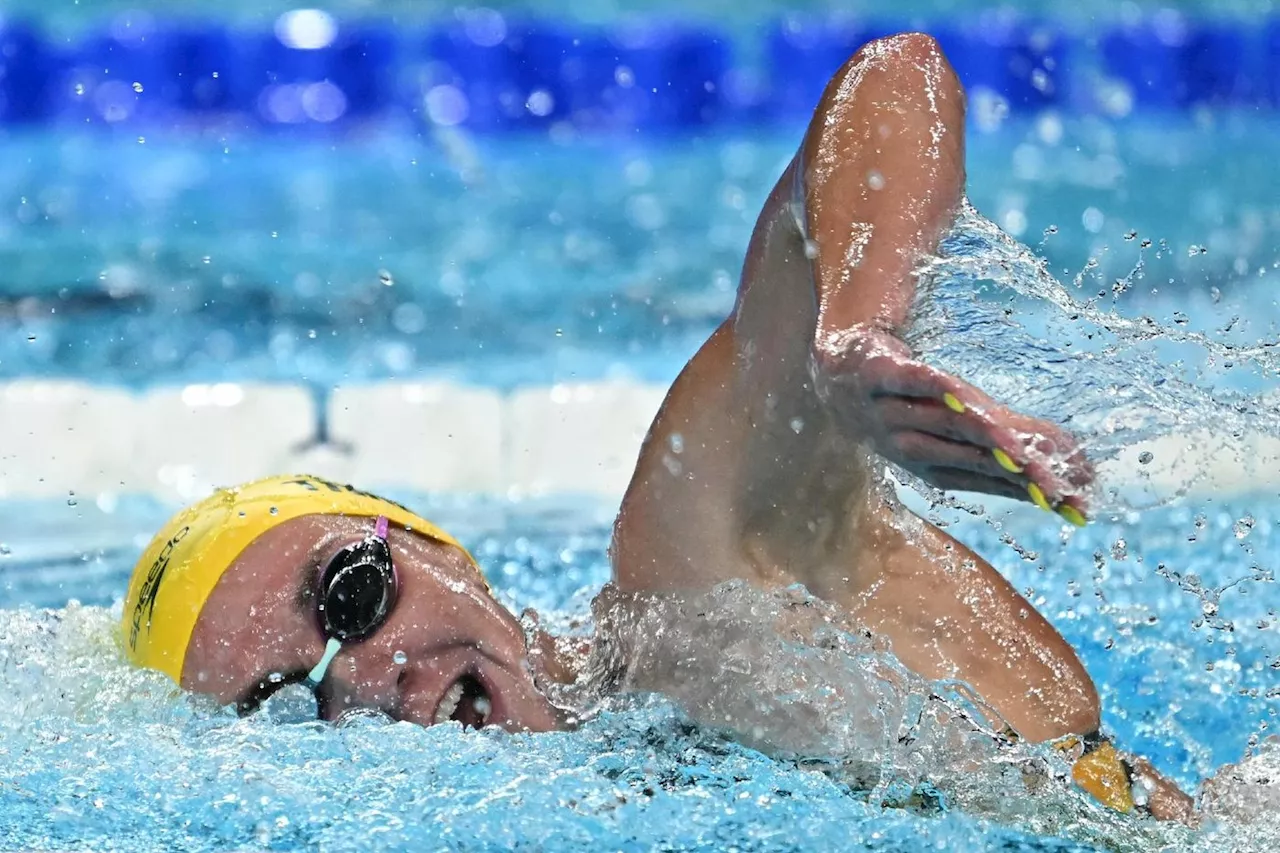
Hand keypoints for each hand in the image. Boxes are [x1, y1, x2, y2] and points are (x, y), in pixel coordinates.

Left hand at [813, 324, 1093, 522]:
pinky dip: (931, 387)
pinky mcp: (874, 372)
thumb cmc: (906, 404)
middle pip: (969, 458)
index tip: (1074, 503)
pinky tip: (959, 393)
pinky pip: (906, 380)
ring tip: (1022, 452)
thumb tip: (1080, 468)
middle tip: (1058, 487)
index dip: (1029, 491)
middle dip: (1014, 473)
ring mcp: (888, 411)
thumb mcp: (957, 426)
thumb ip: (1010, 445)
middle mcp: (908, 446)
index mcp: (930, 467)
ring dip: (981, 436)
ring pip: (942, 424)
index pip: (987, 480)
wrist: (835, 367)